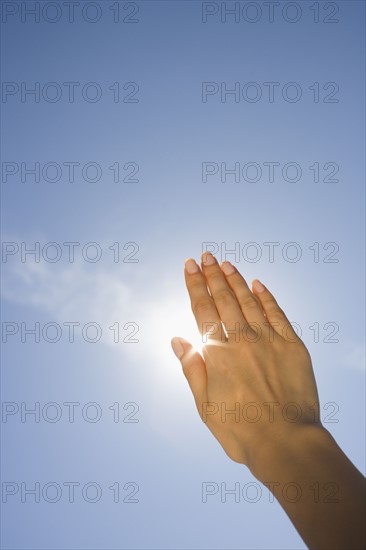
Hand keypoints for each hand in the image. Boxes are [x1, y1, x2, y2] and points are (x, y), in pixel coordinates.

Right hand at [171, 252, 321, 470]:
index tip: (189, 265)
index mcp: (217, 354)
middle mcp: (241, 340)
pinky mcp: (292, 346)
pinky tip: (258, 284)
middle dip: (213, 275)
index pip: (202, 309)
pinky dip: (266, 297)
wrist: (285, 442)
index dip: (195, 285)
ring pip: (248, 302)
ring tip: (227, 264)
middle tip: (206, 255)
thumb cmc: (240, 429)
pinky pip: (277, 314)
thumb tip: (177, 339)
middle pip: (224, 299)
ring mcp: (268, 341)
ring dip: (236, 280)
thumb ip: (192, 368)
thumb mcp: (204, 405)